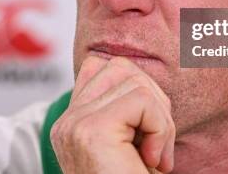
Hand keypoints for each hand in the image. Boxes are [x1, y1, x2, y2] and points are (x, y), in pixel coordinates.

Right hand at [50, 56, 174, 172]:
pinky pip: (142, 101)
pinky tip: (153, 160)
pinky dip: (161, 129)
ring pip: (136, 81)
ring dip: (160, 118)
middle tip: (158, 144)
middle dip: (154, 100)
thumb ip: (125, 109)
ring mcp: (75, 124)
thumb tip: (144, 76)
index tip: (147, 128)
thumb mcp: (129, 143)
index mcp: (71, 122)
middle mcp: (67, 121)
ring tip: (156, 154)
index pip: (100, 66)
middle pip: (121, 68)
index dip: (136, 86)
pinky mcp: (91, 130)